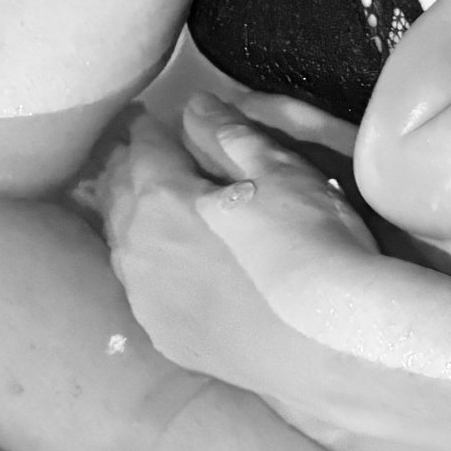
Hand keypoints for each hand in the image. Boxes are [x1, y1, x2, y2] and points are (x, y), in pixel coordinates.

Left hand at [96, 99, 389, 408]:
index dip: (147, 127)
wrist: (331, 345)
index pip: (142, 148)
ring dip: (128, 217)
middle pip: (119, 196)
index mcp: (160, 198)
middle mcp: (139, 249)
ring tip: (139, 201)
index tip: (146, 117)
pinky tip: (160, 264)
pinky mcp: (168, 339)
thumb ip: (227, 134)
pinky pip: (140, 289)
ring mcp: (149, 301)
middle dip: (127, 170)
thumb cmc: (310, 246)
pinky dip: (144, 265)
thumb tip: (194, 105)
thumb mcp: (278, 171)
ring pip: (122, 245)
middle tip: (135, 154)